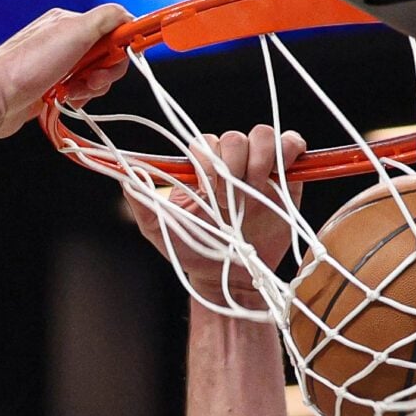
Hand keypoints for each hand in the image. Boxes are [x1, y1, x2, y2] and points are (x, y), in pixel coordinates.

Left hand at [0, 3, 129, 137]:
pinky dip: (79, 98)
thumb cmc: (27, 65)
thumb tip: (129, 16)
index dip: (120, 47)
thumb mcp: (75, 31)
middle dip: (105, 72)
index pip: (111, 29)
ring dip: (91, 88)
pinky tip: (66, 100)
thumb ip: (107, 18)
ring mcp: (57, 65)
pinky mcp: (52, 87)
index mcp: (68, 22)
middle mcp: (63, 41)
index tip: (119, 59)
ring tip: (73, 92)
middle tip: (92, 80)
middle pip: (105, 56)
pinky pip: (79, 92)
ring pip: (94, 77)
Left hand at [129, 126, 307, 309]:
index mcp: (202, 167)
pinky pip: (293, 146)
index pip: (206, 142)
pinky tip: (280, 173)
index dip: (209, 159)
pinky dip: (290, 150)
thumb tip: (123, 171)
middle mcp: (231, 163)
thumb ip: (140, 199)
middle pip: (236, 137)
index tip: (208, 187)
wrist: (230, 279)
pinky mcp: (287, 178)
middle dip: (234, 162)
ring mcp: (260, 169)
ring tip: (255, 187)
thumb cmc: (194, 251)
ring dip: (260, 157)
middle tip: (232, 194)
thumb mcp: (158, 228)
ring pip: (264, 136)